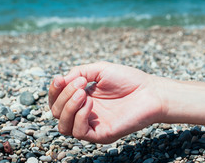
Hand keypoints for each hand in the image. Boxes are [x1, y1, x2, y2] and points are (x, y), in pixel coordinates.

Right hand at [48, 62, 163, 143]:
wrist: (150, 91)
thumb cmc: (128, 79)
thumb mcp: (99, 69)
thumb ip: (78, 72)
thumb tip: (61, 81)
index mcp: (82, 98)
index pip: (57, 100)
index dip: (54, 90)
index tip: (60, 79)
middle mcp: (84, 112)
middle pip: (56, 112)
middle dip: (62, 96)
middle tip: (81, 83)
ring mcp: (92, 125)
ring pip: (63, 126)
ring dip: (68, 107)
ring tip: (83, 93)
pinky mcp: (101, 134)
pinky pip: (79, 133)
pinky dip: (80, 117)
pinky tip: (90, 104)